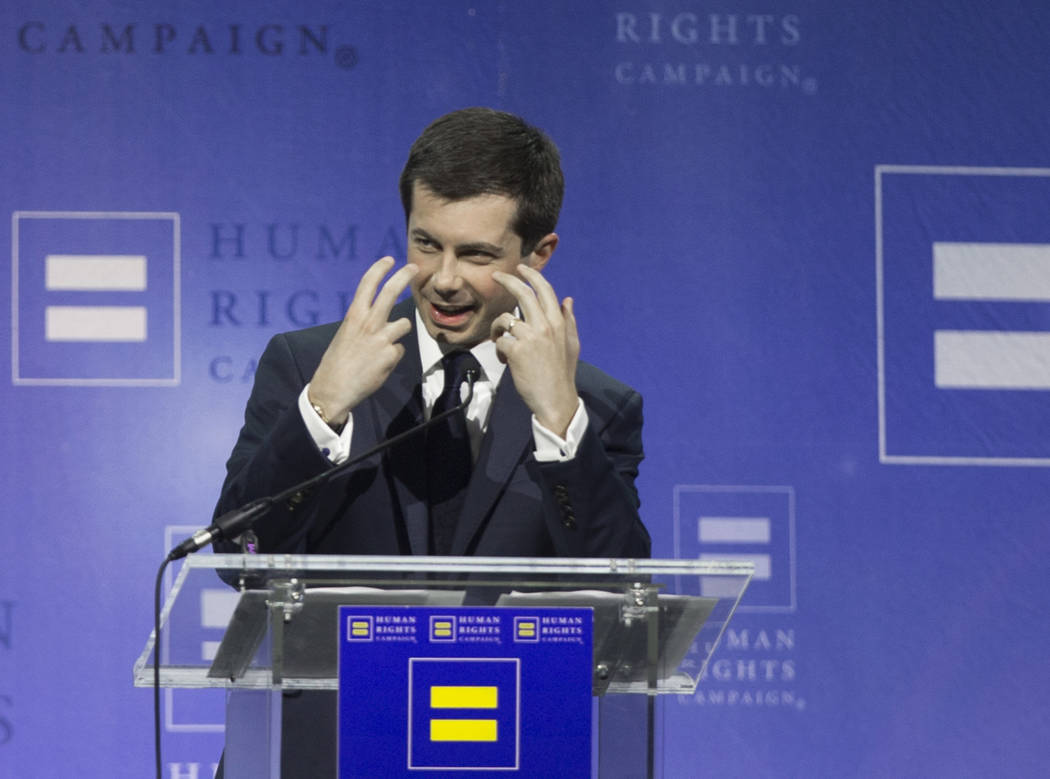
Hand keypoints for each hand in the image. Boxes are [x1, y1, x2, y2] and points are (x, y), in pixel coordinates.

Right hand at [308, 257, 417, 423]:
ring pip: (404, 324)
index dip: (379, 269)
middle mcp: (368, 323)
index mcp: (353, 316)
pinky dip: (392, 356)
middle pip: (391, 292)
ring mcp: (381, 338)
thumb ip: (363, 323)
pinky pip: (400, 349)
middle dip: (404, 276)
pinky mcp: (391, 355)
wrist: (334, 389)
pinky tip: (378, 365)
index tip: (389, 260)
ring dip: (397, 333)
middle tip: (414, 267)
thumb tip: (381, 319)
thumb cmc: (338, 363)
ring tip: (380, 349)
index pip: (367, 284)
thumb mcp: (346, 335)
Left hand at [490, 264, 579, 436]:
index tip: (521, 268)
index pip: (544, 290)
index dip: (531, 275)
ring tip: (500, 340)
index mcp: (558, 322)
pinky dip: (499, 349)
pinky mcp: (516, 351)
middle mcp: (545, 326)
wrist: (556, 399)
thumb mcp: (571, 344)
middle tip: (495, 276)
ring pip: (505, 318)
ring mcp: (530, 338)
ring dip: (498, 328)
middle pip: (522, 293)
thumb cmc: (562, 373)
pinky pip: (500, 340)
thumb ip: (568, 321)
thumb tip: (568, 300)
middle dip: (507, 280)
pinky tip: (506, 360)